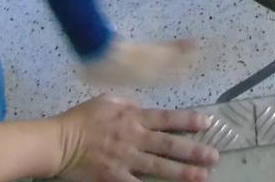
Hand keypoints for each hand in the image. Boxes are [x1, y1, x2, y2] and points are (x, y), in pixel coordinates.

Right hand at [55, 95, 216, 181]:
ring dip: (182, 172)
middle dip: (193, 150)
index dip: (188, 120)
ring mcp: (126, 159)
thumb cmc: (83, 119)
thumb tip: (144, 106)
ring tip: (202, 177)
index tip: (207, 123)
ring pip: (159, 166)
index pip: (167, 118)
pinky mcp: (115, 177)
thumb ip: (130, 103)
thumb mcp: (108, 100)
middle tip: (214, 156)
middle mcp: (134, 137)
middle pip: (169, 145)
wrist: (60, 141)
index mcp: (133, 116)